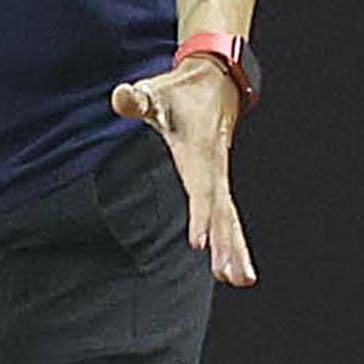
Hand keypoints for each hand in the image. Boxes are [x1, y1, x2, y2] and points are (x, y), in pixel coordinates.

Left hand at [110, 57, 255, 287]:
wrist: (215, 83)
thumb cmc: (177, 92)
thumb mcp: (154, 92)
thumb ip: (137, 98)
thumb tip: (122, 96)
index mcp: (199, 151)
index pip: (201, 188)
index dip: (200, 215)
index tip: (198, 243)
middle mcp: (214, 168)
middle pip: (222, 211)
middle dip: (225, 243)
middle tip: (230, 274)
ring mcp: (219, 176)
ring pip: (230, 217)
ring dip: (235, 249)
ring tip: (241, 280)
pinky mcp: (218, 182)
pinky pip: (228, 216)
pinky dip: (233, 241)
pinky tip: (232, 270)